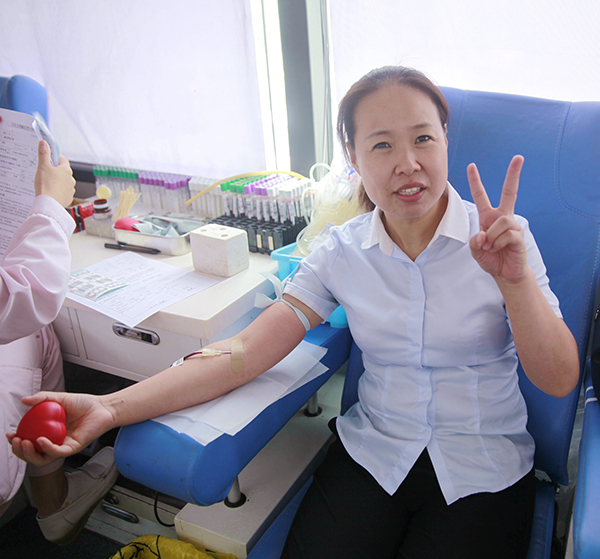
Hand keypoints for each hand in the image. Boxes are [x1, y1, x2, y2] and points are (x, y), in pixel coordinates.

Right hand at [6, 391, 114, 463]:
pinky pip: (58, 452)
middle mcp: (55, 442)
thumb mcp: (59, 398)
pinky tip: (41, 440)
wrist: (102, 406)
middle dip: (20, 451)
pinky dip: (47, 448)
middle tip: (16, 440)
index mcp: (49, 432)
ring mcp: (64, 446)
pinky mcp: (73, 447)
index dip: (17, 441)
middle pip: (32, 454)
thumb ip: (42, 398)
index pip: (29, 442)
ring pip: (43, 458)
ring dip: (30, 453)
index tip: (10, 434)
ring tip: (25, 443)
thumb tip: (24, 400)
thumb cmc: (83, 404)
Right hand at [34, 140, 75, 206]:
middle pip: (64, 171)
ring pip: (64, 182)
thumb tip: (44, 143)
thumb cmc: (46, 185)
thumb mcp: (42, 166)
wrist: (48, 203)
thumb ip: (44, 154)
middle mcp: (71, 179)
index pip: (63, 159)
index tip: (50, 157)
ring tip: (48, 183)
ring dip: (58, 181)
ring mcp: (71, 189)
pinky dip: (59, 190)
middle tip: (46, 172)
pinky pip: (64, 192)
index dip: (56, 157)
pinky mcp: (68, 198)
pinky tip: (51, 191)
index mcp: (66, 170)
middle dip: (56, 170)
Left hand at [468, 155, 526, 283]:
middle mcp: (502, 217)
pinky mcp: (518, 235)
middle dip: (514, 174)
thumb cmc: (491, 259)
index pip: (481, 196)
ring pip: (499, 223)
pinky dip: (497, 244)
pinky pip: (505, 234)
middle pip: (509, 192)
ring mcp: (512, 225)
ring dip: (491, 238)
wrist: (505, 273)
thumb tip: (483, 234)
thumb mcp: (475, 251)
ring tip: (491, 247)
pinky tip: (499, 249)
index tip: (471, 166)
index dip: (475, 181)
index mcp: (488, 217)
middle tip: (519, 157)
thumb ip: (474, 242)